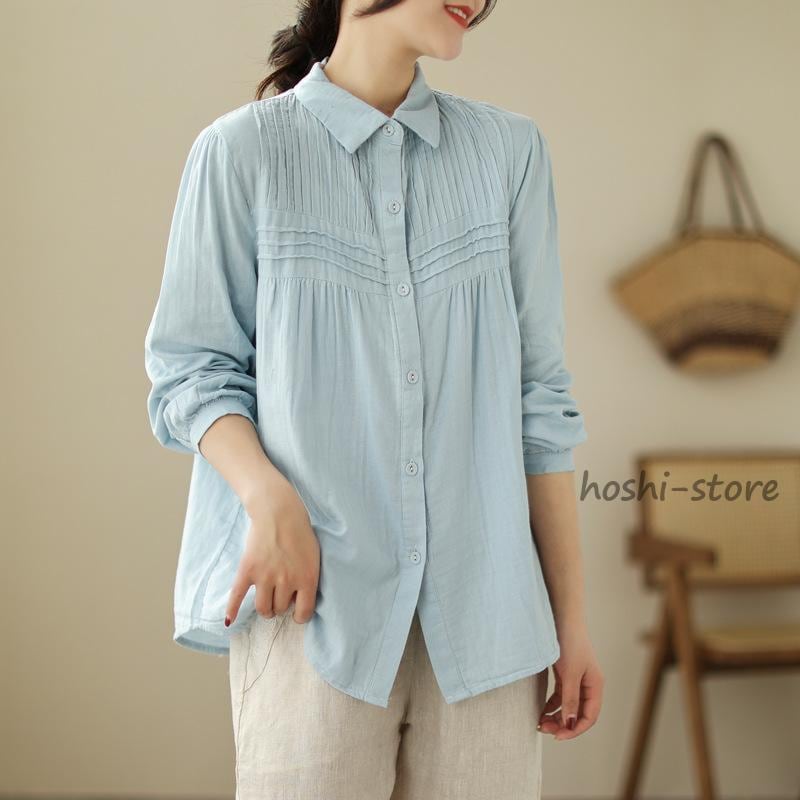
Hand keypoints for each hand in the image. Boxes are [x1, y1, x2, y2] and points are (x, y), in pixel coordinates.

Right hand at [225, 480, 319, 625]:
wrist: (279, 513)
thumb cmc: (300, 535)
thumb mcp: (314, 558)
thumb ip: (309, 581)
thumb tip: (300, 604)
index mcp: (307, 578)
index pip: (303, 613)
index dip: (300, 615)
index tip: (297, 612)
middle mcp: (286, 581)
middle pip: (280, 609)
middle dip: (281, 604)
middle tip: (281, 592)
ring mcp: (265, 576)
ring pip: (263, 609)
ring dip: (266, 608)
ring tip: (267, 600)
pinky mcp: (247, 570)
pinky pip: (237, 596)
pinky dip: (232, 609)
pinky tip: (228, 620)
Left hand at [537, 623, 603, 740]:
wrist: (561, 616)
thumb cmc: (569, 642)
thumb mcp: (569, 674)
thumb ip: (570, 699)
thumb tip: (570, 724)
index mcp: (595, 685)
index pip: (589, 716)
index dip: (575, 729)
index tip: (557, 735)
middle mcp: (588, 684)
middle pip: (578, 713)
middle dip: (563, 724)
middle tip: (544, 728)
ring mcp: (576, 679)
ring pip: (568, 706)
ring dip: (556, 716)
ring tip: (540, 722)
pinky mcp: (565, 673)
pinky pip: (560, 696)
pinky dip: (551, 704)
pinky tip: (541, 710)